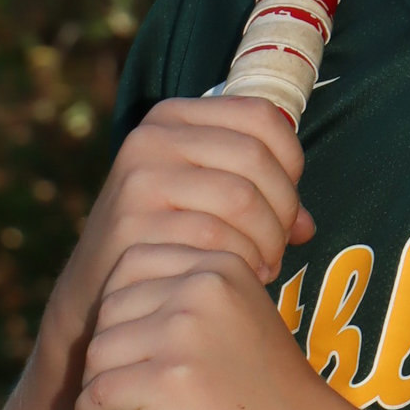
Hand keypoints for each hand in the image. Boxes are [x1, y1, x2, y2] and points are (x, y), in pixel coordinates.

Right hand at [51, 93, 311, 353]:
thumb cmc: (170, 241)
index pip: (261, 117)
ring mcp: (140, 180)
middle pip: (256, 159)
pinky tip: (239, 278)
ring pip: (242, 199)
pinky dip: (242, 263)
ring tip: (263, 265)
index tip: (287, 204)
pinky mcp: (134, 225)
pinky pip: (217, 240)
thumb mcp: (205, 197)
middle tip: (279, 246)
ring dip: (267, 242)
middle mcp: (151, 138)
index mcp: (174, 117)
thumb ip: (259, 194)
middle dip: (283, 210)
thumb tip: (307, 226)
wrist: (102, 292)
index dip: (291, 163)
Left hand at [73, 240, 338, 409]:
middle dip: (116, 354)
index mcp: (219, 265)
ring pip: (98, 354)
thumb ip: (193, 294)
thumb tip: (118, 296)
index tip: (152, 351)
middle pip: (109, 311)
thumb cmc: (266, 392)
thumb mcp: (241, 317)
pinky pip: (97, 395)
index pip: (131, 265)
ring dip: (107, 390)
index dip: (128, 313)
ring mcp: (184, 333)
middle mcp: (201, 289)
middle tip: (151, 391)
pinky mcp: (168, 382)